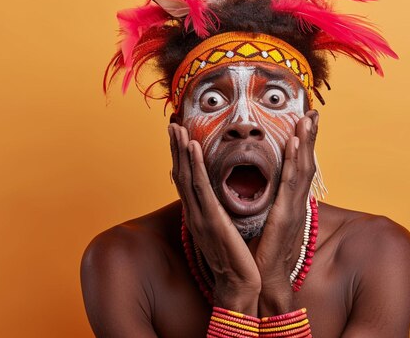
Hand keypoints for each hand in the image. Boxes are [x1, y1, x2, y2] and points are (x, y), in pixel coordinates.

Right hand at [169, 123, 260, 313]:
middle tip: (172, 124)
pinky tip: (192, 148)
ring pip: (186, 177)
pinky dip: (194, 166)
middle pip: (180, 174)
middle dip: (175, 148)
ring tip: (177, 129)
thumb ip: (217, 215)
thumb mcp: (224, 232)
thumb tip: (217, 202)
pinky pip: (201, 188)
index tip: (178, 137)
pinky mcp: (211, 220)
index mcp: (198, 215)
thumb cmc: (234, 261)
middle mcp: (194, 213)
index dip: (180, 157)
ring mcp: (200, 216)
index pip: (185, 180)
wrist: (238, 285)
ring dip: (181, 151)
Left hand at [250, 110, 318, 314]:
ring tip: (308, 119)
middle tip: (313, 112)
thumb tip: (256, 188)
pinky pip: (291, 183)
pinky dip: (295, 162)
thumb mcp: (264, 222)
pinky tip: (295, 144)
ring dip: (306, 142)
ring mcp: (293, 208)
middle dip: (310, 137)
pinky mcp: (285, 215)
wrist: (263, 278)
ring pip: (303, 168)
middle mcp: (295, 202)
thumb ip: (265, 204)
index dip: (303, 144)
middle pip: (306, 162)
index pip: (299, 167)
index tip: (304, 121)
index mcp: (289, 202)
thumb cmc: (263, 252)